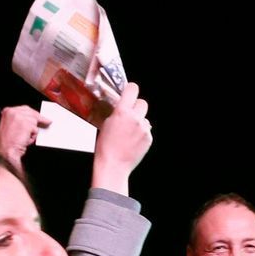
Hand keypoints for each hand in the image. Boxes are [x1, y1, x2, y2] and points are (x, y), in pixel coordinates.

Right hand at [0, 105, 46, 170]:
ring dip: (33, 131)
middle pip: (32, 113)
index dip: (32, 113)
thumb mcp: (9, 126)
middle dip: (40, 118)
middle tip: (48, 121)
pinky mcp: (27, 125)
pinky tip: (26, 140)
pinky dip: (33, 136)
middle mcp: (13, 112)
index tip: (38, 116)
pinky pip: (36, 130)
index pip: (24, 108)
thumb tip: (31, 120)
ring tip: (24, 138)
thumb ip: (18, 120)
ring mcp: (20, 117)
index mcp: (7, 111)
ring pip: (34, 121)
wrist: (6, 151)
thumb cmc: (6, 143)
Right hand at [90, 82, 151, 196]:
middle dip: (136, 107)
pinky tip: (132, 141)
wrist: (113, 166)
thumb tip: (122, 106)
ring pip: (145, 118)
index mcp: (122, 111)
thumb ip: (117, 112)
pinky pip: (147, 130)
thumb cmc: (106, 147)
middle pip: (142, 102)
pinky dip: (141, 133)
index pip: (133, 89)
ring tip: (129, 132)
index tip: (129, 93)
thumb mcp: (106, 123)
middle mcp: (135, 118)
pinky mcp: (149, 138)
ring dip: (139, 121)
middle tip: (129, 115)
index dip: (131, 90)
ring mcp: (144, 129)